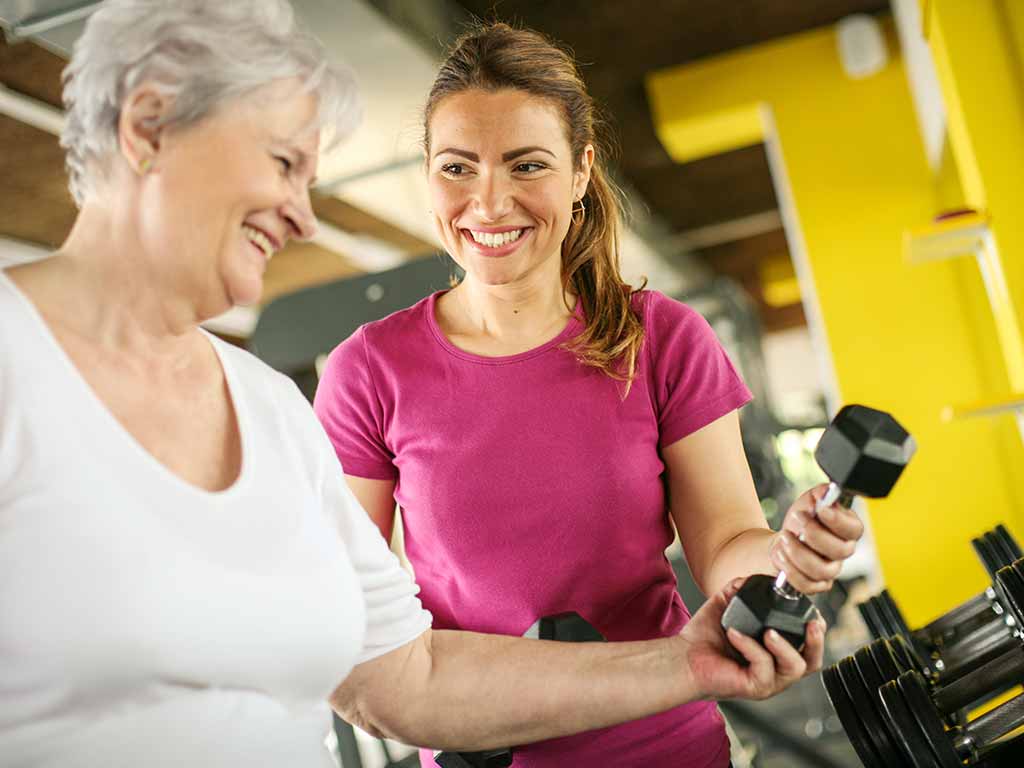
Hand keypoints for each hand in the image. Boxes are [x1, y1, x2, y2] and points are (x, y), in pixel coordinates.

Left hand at [678, 578, 825, 700]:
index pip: (808, 646)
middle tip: (812, 624)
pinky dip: (751, 647)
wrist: (683, 657)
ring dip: (785, 646)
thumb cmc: (705, 637)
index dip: (817, 631)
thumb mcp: (726, 607)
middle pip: (813, 662)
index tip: (813, 612)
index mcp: (776, 653)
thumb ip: (739, 590)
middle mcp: (776, 669)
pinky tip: (735, 634)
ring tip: (769, 632)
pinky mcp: (755, 687)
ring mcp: (768, 681)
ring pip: (795, 667)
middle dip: (817, 642)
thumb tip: (751, 578)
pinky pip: (764, 666)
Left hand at [770, 483, 864, 593]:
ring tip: (784, 537)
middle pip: (839, 551)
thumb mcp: (809, 501)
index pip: (854, 529)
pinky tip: (780, 554)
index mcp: (847, 530)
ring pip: (822, 570)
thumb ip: (820, 494)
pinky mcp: (815, 584)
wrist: (783, 539)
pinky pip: (807, 585)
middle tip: (796, 519)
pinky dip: (790, 570)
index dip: (838, 521)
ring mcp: (830, 570)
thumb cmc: (801, 520)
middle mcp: (842, 552)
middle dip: (814, 534)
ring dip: (798, 552)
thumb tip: (827, 491)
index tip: (821, 510)